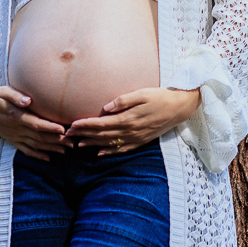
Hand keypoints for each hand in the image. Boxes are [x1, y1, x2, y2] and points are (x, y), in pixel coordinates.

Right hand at [0, 81, 67, 160]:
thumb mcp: (3, 91)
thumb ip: (15, 95)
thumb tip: (28, 100)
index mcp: (17, 117)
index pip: (37, 124)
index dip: (50, 128)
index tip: (63, 130)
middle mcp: (17, 129)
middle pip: (40, 137)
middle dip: (56, 140)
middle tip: (72, 142)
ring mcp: (16, 136)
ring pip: (35, 145)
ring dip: (51, 148)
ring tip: (66, 150)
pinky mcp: (14, 141)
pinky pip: (26, 150)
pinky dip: (37, 155)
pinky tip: (49, 158)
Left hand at [66, 87, 199, 154]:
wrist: (179, 108)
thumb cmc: (159, 97)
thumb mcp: (142, 93)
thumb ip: (123, 100)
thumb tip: (106, 107)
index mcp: (127, 118)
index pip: (101, 123)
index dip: (85, 124)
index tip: (72, 125)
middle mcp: (130, 131)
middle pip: (102, 134)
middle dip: (84, 134)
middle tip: (68, 135)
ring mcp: (135, 138)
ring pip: (109, 143)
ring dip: (93, 144)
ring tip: (78, 144)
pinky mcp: (140, 141)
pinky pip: (122, 149)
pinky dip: (109, 151)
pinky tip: (100, 153)